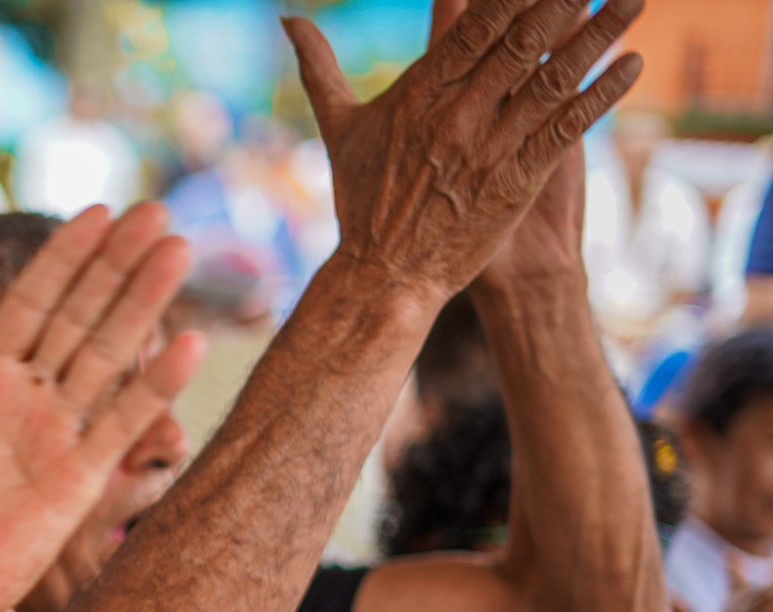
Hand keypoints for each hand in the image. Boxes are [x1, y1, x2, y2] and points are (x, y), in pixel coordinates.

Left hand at [0, 203, 203, 611]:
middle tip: (157, 211)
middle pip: (80, 316)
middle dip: (117, 264)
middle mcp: (28, 398)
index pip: (29, 303)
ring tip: (178, 249)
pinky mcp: (78, 480)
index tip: (98, 210)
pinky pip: (119, 425)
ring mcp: (58, 435)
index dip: (64, 258)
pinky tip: (189, 344)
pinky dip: (154, 387)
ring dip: (144, 304)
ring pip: (107, 357)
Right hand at [285, 0, 642, 308]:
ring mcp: (490, 148)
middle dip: (561, 0)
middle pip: (520, 41)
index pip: (475, 25)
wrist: (384, 276)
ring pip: (553, 78)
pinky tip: (633, 65)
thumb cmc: (360, 201)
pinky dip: (602, 96)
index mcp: (419, 95)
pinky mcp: (516, 181)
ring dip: (599, 36)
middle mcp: (457, 115)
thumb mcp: (339, 128)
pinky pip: (566, 128)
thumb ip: (318, 68)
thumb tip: (286, 19)